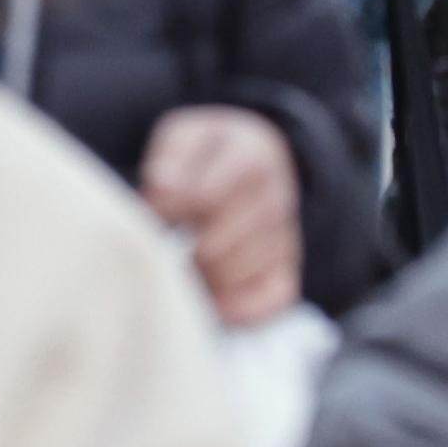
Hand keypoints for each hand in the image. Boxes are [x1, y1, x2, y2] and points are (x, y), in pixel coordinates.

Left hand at [139, 107, 304, 325]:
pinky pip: (270, 301)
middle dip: (184, 248)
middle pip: (216, 247)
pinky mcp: (288, 271)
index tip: (160, 207)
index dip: (172, 209)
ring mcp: (285, 238)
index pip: (204, 198)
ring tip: (190, 260)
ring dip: (203, 277)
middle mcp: (278, 199)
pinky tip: (213, 300)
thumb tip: (163, 189)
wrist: (254, 160)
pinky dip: (238, 309)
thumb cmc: (207, 155)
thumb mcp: (184, 137)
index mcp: (252, 157)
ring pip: (237, 276)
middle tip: (172, 242)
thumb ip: (171, 158)